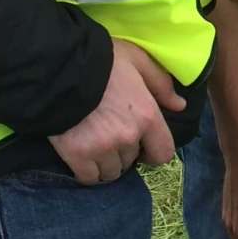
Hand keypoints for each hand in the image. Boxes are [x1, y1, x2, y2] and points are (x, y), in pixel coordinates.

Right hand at [49, 39, 187, 183]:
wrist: (58, 68)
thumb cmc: (102, 61)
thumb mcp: (138, 61)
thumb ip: (160, 84)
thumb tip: (179, 105)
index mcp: (146, 116)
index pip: (163, 153)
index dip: (154, 152)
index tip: (143, 147)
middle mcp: (127, 137)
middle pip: (131, 161)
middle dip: (124, 152)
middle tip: (111, 135)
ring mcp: (102, 148)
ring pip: (111, 172)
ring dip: (107, 163)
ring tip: (96, 146)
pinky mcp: (77, 155)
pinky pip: (88, 177)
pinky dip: (87, 171)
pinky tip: (83, 156)